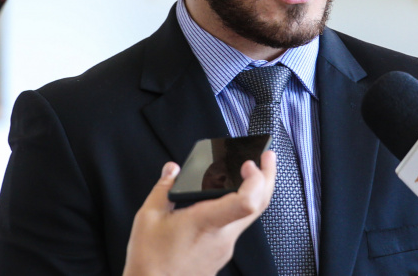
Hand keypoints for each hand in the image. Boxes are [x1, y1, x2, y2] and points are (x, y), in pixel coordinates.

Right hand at [123, 150, 275, 275]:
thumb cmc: (150, 260)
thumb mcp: (150, 216)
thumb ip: (164, 188)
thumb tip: (172, 169)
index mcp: (206, 222)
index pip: (246, 203)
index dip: (255, 180)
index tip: (250, 163)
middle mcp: (222, 236)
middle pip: (258, 206)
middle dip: (268, 177)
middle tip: (268, 157)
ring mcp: (225, 247)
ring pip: (250, 216)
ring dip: (256, 192)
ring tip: (251, 172)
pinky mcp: (221, 254)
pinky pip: (237, 226)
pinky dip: (240, 207)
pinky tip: (229, 198)